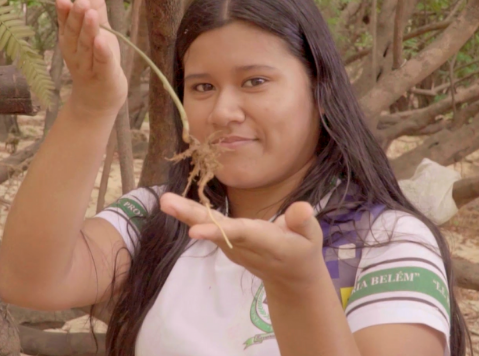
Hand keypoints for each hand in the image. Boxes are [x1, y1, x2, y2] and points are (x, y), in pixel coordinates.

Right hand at [55, 0, 127, 116]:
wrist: (98, 101)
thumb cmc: (97, 63)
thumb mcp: (98, 32)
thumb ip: (95, 9)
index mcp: (71, 41)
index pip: (66, 24)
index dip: (65, 12)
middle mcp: (76, 53)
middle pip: (75, 33)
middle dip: (77, 17)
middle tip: (80, 2)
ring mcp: (89, 67)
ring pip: (87, 47)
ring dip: (88, 30)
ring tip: (90, 13)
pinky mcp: (105, 77)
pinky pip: (102, 63)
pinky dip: (101, 52)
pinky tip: (101, 41)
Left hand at [159, 193, 325, 289]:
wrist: (290, 278)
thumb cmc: (303, 251)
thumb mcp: (312, 237)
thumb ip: (304, 222)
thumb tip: (301, 208)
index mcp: (266, 243)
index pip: (240, 235)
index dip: (218, 230)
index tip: (194, 229)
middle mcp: (244, 246)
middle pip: (215, 230)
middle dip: (191, 217)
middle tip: (166, 202)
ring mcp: (232, 247)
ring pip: (208, 227)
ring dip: (185, 213)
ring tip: (165, 200)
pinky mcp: (227, 243)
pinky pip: (208, 226)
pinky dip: (190, 214)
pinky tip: (174, 204)